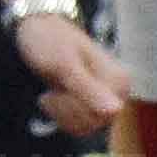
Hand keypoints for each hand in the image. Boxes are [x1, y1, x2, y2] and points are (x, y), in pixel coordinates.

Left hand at [20, 11, 131, 140]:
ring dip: (61, 113)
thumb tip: (115, 110)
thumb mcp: (63, 65)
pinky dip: (60, 116)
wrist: (36, 29)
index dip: (74, 108)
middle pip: (93, 123)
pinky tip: (53, 98)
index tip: (57, 90)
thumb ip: (88, 88)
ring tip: (52, 92)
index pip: (103, 116)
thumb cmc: (49, 41)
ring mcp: (105, 99)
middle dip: (66, 109)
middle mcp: (118, 92)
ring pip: (85, 127)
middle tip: (53, 88)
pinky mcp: (91, 103)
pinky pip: (79, 125)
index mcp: (120, 81)